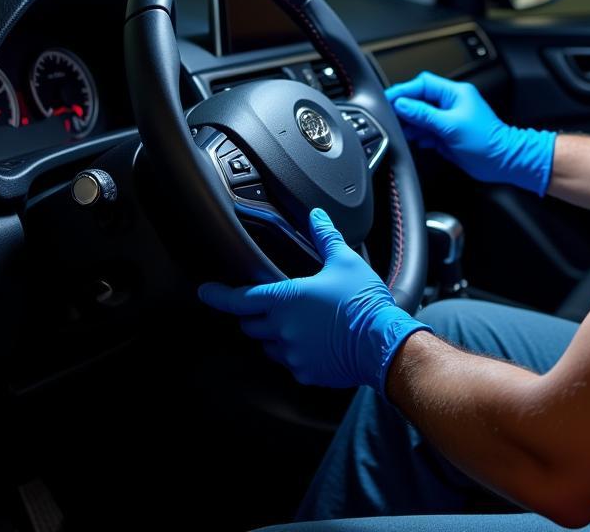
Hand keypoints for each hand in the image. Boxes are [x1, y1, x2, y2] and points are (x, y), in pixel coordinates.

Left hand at [198, 208, 430, 392]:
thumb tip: (316, 216)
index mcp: (287, 299)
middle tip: (272, 305)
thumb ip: (325, 237)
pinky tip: (316, 342)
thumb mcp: (345, 262)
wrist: (383, 343)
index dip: (219, 294)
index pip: (241, 298)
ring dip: (275, 334)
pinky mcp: (305, 372)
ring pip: (268, 345)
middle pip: (250, 323)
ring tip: (299, 323)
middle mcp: (283, 329)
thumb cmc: (363, 302)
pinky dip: (296, 352)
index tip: (205, 291)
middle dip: (255, 314)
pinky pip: (290, 362)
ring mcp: (292, 354)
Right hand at [385, 71, 555, 195]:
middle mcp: (451, 104)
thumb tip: (402, 105)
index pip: (422, 84)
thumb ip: (424, 115)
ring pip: (421, 116)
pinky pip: (427, 131)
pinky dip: (419, 136)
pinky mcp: (447, 135)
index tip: (388, 99)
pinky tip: (417, 141)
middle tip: (391, 118)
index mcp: (455, 93)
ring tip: (403, 132)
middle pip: (419, 100)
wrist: (504, 163)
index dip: (404, 90)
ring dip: (411, 124)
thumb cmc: (487, 142)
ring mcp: (449, 119)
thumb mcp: (451, 126)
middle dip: (405, 109)